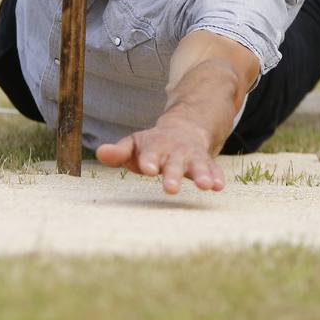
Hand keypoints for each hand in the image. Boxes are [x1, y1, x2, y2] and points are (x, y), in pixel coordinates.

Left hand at [95, 116, 224, 194]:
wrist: (183, 130)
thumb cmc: (152, 145)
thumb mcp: (134, 145)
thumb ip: (118, 151)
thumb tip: (100, 152)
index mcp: (155, 146)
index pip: (150, 154)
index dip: (149, 161)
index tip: (148, 169)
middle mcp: (175, 151)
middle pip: (174, 163)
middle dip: (173, 175)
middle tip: (171, 189)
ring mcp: (192, 156)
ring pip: (197, 165)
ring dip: (201, 175)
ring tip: (206, 186)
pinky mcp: (206, 163)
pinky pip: (213, 169)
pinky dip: (216, 177)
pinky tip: (219, 186)